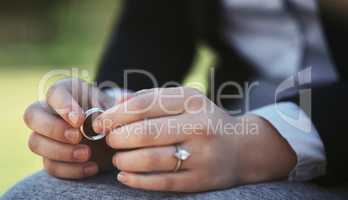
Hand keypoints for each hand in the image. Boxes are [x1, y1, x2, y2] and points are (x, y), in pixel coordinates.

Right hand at [23, 78, 114, 178]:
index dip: (63, 106)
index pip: (54, 93)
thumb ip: (122, 103)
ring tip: (86, 154)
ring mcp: (47, 136)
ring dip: (60, 151)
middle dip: (53, 129)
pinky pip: (49, 165)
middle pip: (32, 115)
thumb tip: (123, 101)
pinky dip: (69, 169)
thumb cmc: (114, 115)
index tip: (79, 120)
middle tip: (78, 137)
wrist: (115, 136)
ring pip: (35, 142)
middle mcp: (50, 112)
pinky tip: (91, 167)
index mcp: (67, 92)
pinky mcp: (52, 157)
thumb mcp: (119, 107)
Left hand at [93, 87, 296, 191]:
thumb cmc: (204, 120)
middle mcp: (199, 126)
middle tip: (109, 141)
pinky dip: (137, 180)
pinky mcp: (201, 180)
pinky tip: (125, 175)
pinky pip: (162, 182)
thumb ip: (151, 98)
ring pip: (151, 159)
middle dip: (117, 138)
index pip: (143, 105)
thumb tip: (114, 103)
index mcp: (192, 101)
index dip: (114, 115)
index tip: (99, 122)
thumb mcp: (184, 100)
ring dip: (124, 160)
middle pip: (145, 132)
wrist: (242, 148)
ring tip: (117, 159)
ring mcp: (202, 155)